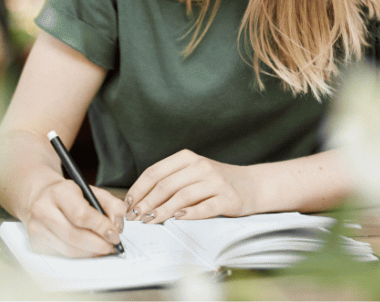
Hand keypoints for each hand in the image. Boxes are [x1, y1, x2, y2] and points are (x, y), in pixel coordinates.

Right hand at [24, 178, 125, 257]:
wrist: (42, 196)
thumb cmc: (69, 194)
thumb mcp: (93, 191)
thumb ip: (112, 204)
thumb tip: (118, 225)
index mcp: (59, 192)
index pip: (81, 215)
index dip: (101, 227)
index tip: (115, 234)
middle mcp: (43, 209)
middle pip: (74, 236)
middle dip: (98, 244)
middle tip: (112, 245)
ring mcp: (37, 227)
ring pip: (69, 249)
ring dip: (90, 252)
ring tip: (103, 247)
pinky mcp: (36, 241)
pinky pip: (63, 253)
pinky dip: (80, 254)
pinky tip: (88, 248)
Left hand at [124, 149, 259, 223]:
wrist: (252, 185)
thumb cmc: (217, 182)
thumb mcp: (193, 173)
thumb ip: (171, 181)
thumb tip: (140, 199)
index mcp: (188, 158)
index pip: (155, 172)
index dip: (139, 189)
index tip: (128, 203)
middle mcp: (201, 167)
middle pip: (166, 185)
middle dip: (146, 203)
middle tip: (135, 217)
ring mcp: (216, 182)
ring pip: (182, 197)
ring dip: (162, 211)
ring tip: (150, 221)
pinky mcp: (228, 198)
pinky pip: (205, 207)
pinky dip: (189, 214)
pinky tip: (178, 218)